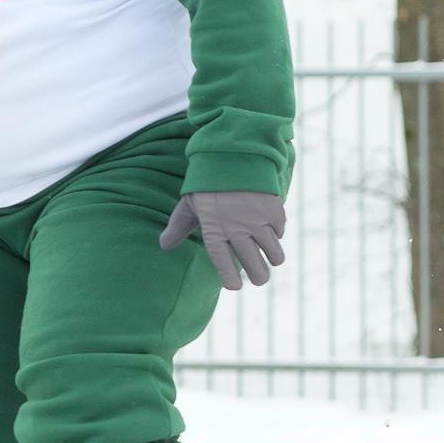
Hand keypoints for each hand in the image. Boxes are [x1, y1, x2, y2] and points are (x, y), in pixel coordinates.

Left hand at [159, 191, 286, 290]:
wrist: (233, 156)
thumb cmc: (206, 183)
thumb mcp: (188, 204)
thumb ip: (178, 227)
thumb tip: (164, 246)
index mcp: (214, 229)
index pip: (222, 261)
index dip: (229, 276)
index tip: (235, 287)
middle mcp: (237, 229)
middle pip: (254, 263)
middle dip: (259, 275)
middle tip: (260, 280)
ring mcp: (258, 220)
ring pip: (273, 251)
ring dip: (273, 257)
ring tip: (272, 261)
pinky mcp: (274, 209)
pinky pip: (279, 230)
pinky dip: (277, 234)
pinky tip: (273, 233)